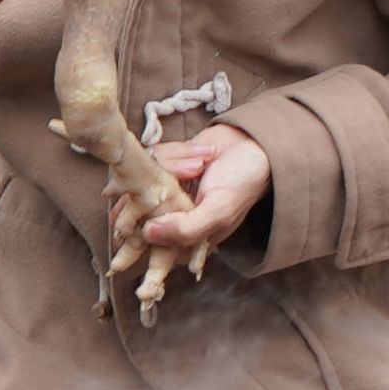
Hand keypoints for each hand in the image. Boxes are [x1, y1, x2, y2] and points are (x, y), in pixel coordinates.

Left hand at [136, 128, 270, 260]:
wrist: (253, 143)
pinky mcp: (164, 165)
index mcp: (184, 239)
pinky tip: (199, 154)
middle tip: (191, 173)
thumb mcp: (218, 211)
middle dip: (158, 187)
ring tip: (201, 163)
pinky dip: (175, 153)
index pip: (146, 245)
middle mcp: (170, 217)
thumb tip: (146, 233)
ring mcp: (165, 190)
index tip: (141, 212)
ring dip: (174, 164)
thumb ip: (184, 229)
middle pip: (135, 210)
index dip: (137, 230)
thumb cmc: (242, 182)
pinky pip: (153, 158)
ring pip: (144, 178)